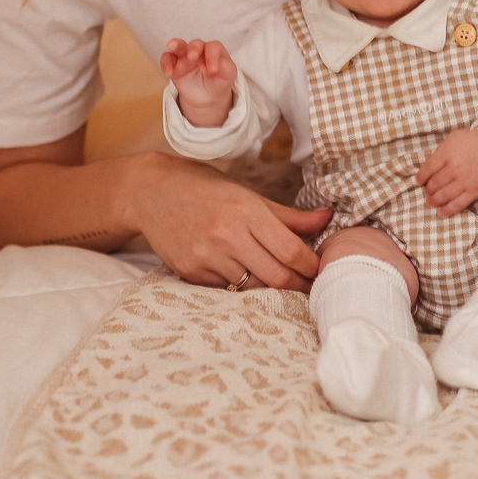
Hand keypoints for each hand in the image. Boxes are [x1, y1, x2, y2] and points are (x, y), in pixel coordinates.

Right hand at [133, 153, 332, 291]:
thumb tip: (327, 217)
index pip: (290, 250)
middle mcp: (226, 235)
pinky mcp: (190, 273)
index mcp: (245, 209)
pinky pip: (227, 290)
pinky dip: (241, 287)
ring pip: (253, 288)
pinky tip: (246, 276)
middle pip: (277, 276)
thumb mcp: (247, 194)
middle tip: (310, 285)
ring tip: (282, 282)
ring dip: (271, 289)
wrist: (150, 193)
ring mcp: (206, 257)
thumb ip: (288, 215)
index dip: (311, 266)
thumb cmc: (204, 189)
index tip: (321, 269)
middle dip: (298, 285)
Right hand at [161, 38, 236, 126]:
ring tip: (172, 47)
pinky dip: (165, 62)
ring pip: (179, 45)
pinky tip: (168, 72)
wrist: (207, 95)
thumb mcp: (228, 75)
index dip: (212, 56)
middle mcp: (199, 50)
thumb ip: (226, 68)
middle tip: (192, 57)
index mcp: (214, 50)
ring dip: (176, 45)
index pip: (213, 47)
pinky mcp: (174, 65)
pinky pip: (167, 58)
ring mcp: (185, 56)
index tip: (212, 70)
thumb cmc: (219, 80)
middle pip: (196, 43)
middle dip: (194, 48)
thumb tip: (215, 66)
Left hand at [416, 126, 477, 217]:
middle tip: (425, 192)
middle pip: (434, 184)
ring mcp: (464, 182)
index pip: (428, 169)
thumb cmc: (472, 143)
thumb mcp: (453, 139)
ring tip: (429, 202)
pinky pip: (458, 204)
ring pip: (443, 196)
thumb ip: (438, 152)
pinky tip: (440, 213)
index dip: (420, 177)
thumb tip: (424, 165)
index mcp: (447, 154)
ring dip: (433, 201)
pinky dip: (447, 210)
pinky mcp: (473, 192)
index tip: (417, 182)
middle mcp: (454, 169)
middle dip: (427, 190)